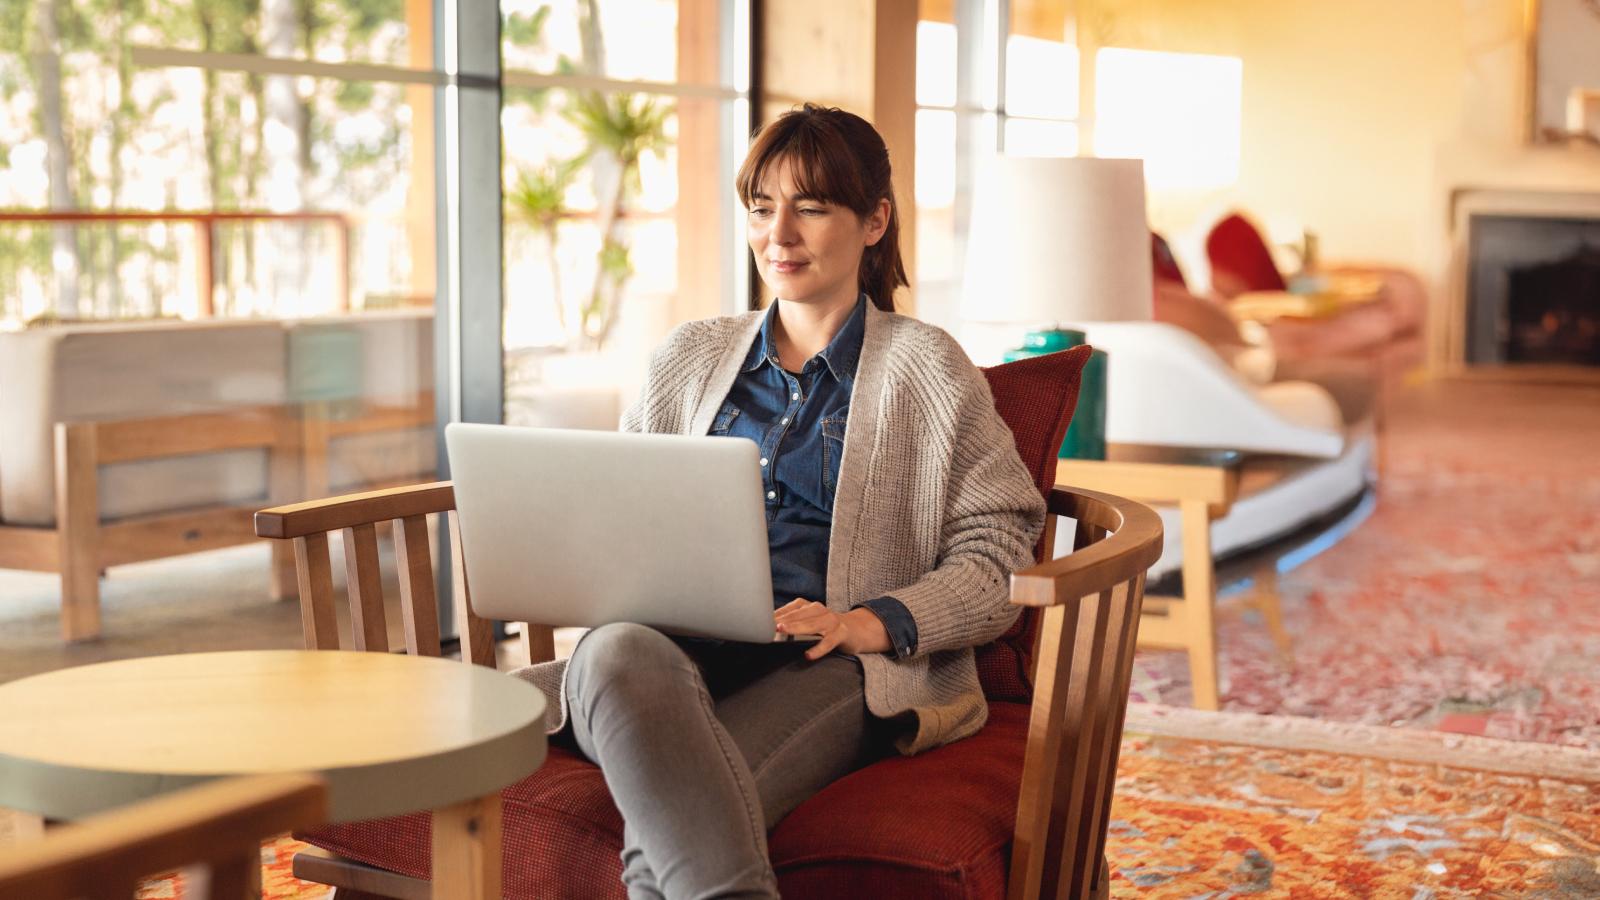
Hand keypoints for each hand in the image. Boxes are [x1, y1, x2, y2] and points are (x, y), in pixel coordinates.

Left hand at [774, 598, 890, 659]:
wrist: (855, 630)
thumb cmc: (825, 627)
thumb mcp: (809, 621)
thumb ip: (792, 623)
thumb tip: (767, 629)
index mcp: (809, 606)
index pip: (790, 609)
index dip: (777, 615)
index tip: (761, 621)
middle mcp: (820, 610)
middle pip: (799, 615)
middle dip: (784, 620)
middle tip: (770, 625)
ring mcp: (831, 621)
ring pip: (812, 625)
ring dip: (797, 628)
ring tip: (783, 632)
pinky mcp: (841, 634)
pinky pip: (828, 642)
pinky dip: (818, 648)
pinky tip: (808, 655)